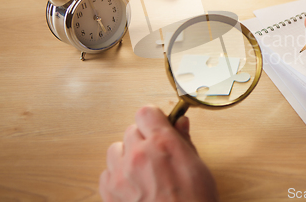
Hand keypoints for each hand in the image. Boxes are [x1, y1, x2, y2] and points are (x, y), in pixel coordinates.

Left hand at [99, 105, 218, 201]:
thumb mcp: (198, 167)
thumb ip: (184, 141)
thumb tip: (180, 122)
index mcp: (163, 144)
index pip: (146, 112)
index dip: (153, 119)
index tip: (159, 126)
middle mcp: (138, 155)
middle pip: (131, 130)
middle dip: (143, 139)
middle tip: (156, 155)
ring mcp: (121, 175)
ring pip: (116, 149)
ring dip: (127, 156)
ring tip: (143, 172)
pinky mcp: (110, 194)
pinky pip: (106, 173)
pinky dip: (117, 176)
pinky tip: (133, 187)